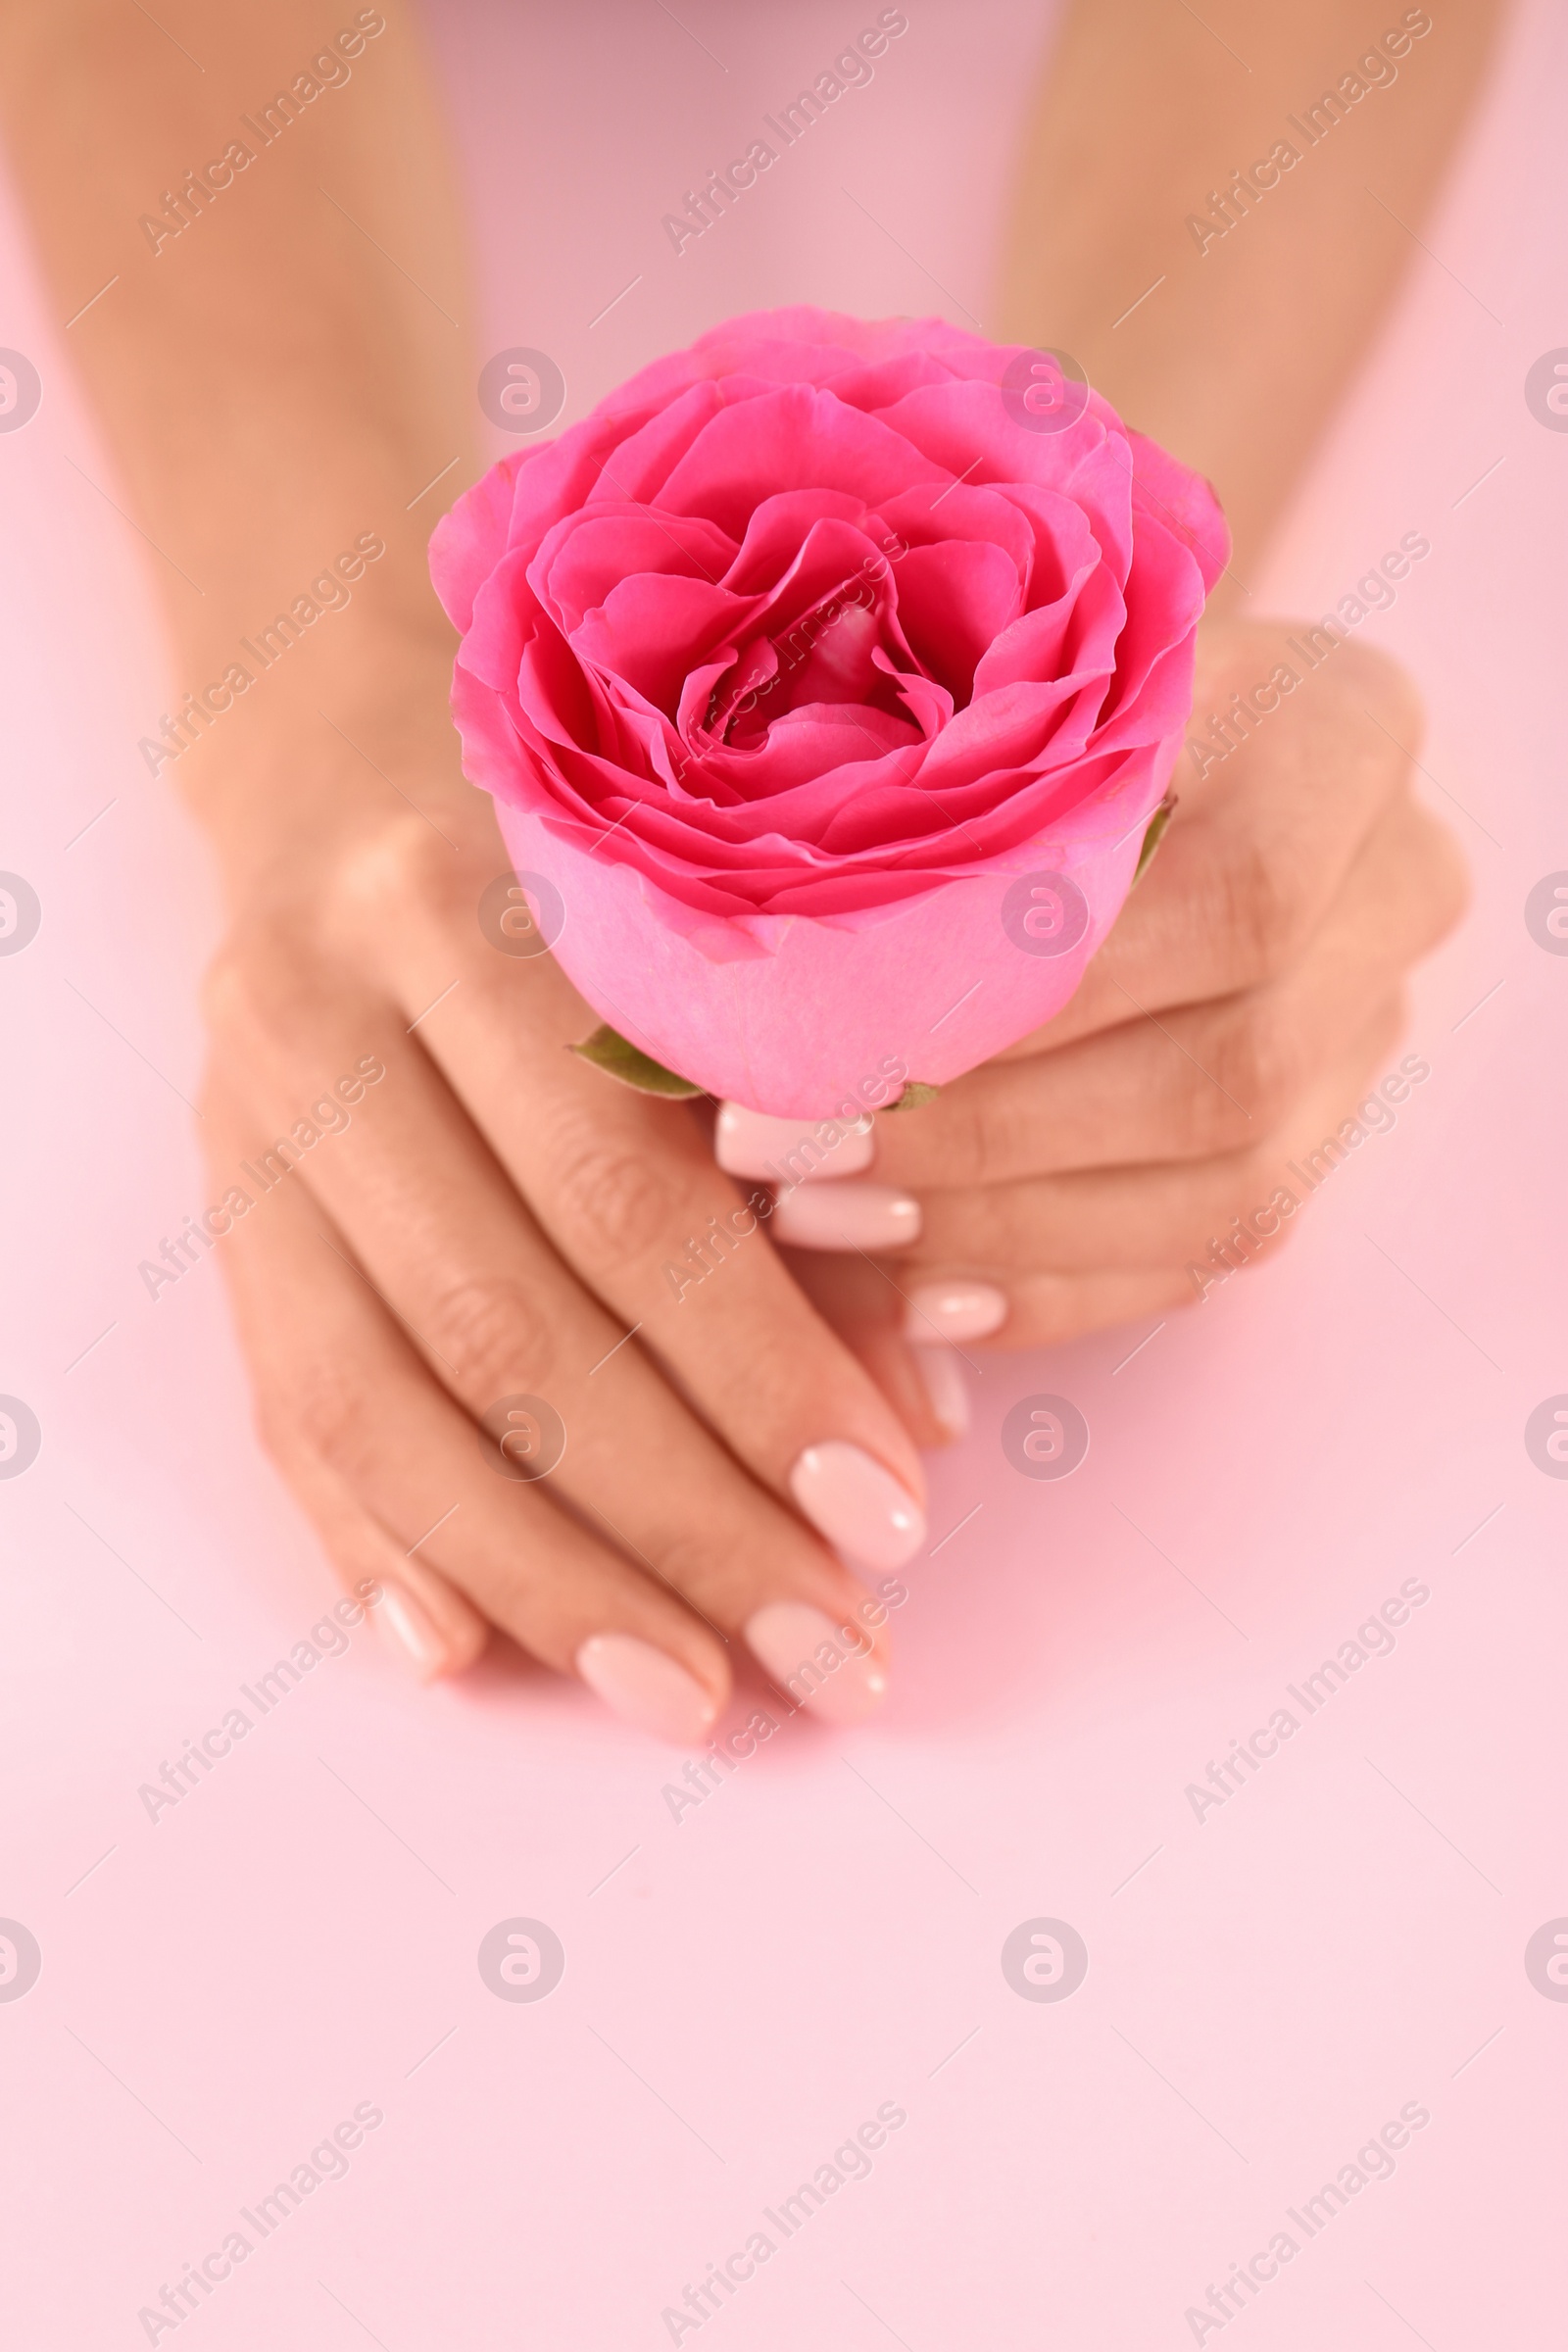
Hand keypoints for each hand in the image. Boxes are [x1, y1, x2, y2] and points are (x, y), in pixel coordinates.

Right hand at [197, 655, 931, 1736]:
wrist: (340, 742)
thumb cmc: (586, 848)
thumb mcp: (716, 951)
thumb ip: (811, 1163)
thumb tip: (912, 1426)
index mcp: (481, 910)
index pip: (635, 1195)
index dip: (766, 1374)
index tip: (892, 1515)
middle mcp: (332, 1009)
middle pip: (510, 1325)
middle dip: (684, 1519)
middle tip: (827, 1650)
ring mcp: (245, 1116)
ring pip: (385, 1397)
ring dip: (546, 1575)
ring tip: (689, 1691)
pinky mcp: (211, 1200)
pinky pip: (281, 1402)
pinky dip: (375, 1541)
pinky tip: (471, 1650)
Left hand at [745, 618, 1467, 1366]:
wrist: (1121, 738)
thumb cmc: (1021, 687)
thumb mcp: (994, 677)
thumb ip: (941, 778)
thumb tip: (773, 935)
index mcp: (1346, 729)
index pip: (1237, 897)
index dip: (1055, 992)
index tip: (863, 1033)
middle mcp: (1393, 888)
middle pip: (1230, 1067)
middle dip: (993, 1130)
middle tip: (799, 1148)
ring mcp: (1364, 1031)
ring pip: (1224, 1188)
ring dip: (1003, 1223)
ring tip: (819, 1214)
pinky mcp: (1315, 1143)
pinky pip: (1202, 1255)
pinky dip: (1052, 1287)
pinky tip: (918, 1290)